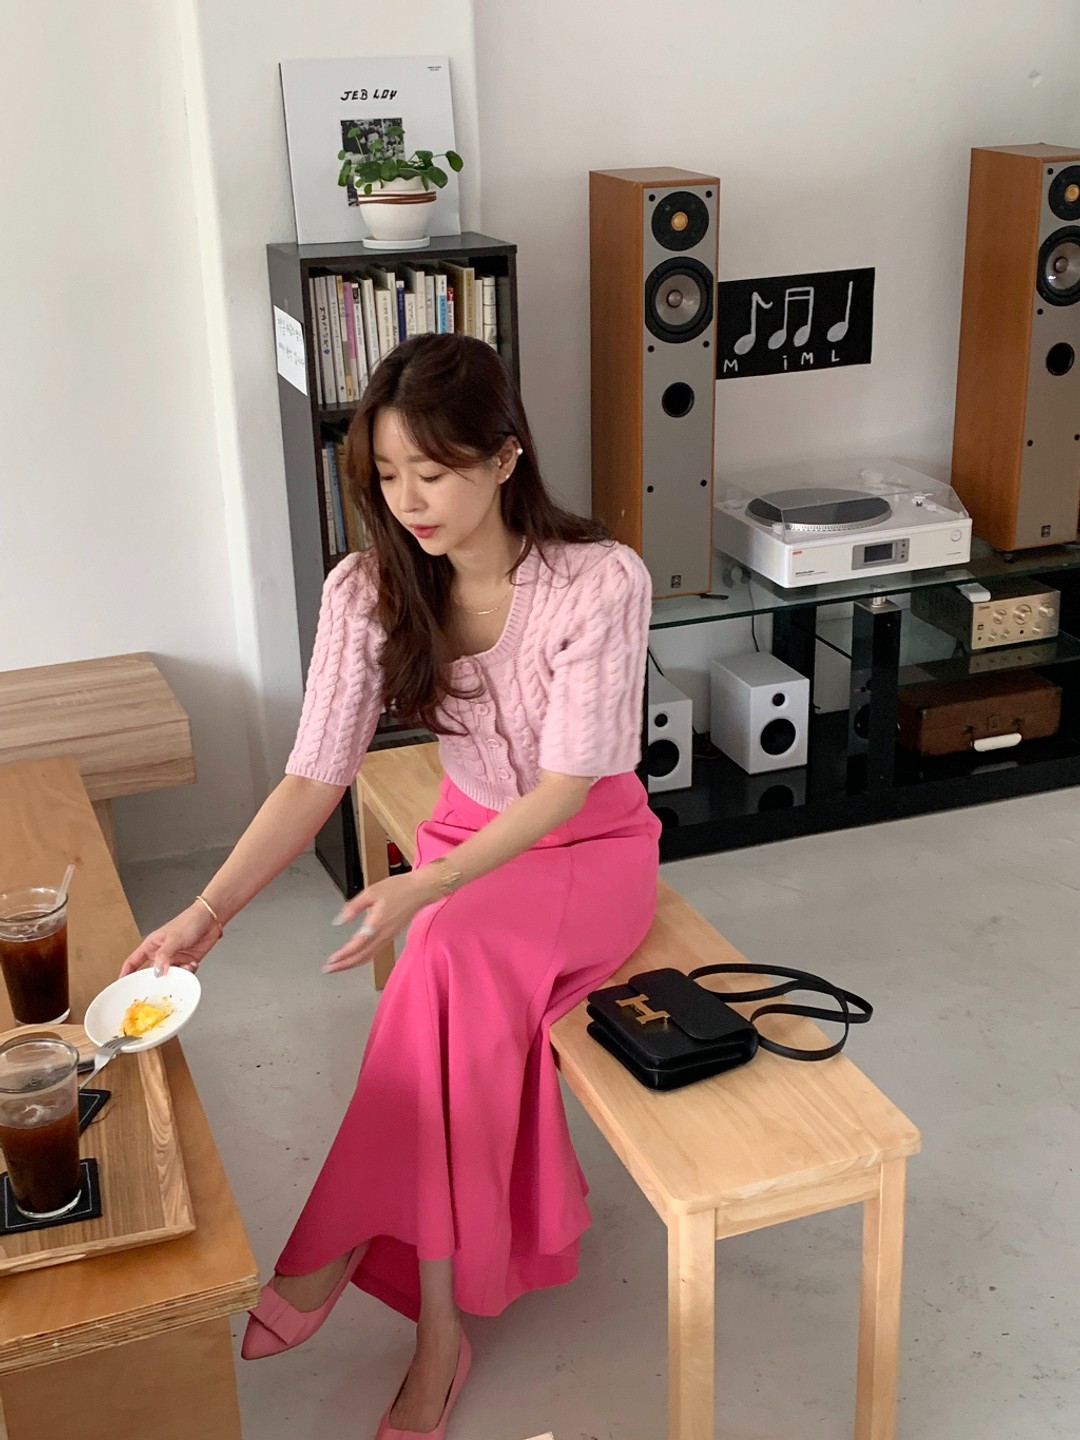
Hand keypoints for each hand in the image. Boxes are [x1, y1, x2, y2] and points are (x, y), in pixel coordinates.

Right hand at [119, 904, 221, 977]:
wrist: (210, 920)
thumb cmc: (189, 921)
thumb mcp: (173, 939)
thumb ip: (164, 956)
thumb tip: (157, 972)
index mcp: (151, 946)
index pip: (133, 962)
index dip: (126, 974)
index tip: (121, 985)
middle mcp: (161, 954)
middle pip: (152, 973)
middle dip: (156, 981)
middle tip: (158, 988)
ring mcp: (174, 959)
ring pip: (170, 976)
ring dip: (176, 977)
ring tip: (182, 969)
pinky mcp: (187, 962)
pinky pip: (184, 974)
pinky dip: (188, 972)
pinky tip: (192, 964)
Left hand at [323, 870, 438, 973]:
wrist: (420, 890)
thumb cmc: (399, 888)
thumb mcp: (371, 892)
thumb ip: (353, 907)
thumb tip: (340, 920)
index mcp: (376, 925)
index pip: (356, 946)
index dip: (342, 956)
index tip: (330, 961)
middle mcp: (383, 935)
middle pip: (361, 957)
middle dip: (344, 965)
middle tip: (330, 969)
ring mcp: (388, 937)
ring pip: (369, 957)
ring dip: (353, 963)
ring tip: (340, 966)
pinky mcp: (391, 935)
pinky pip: (375, 952)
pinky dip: (363, 958)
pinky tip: (358, 957)